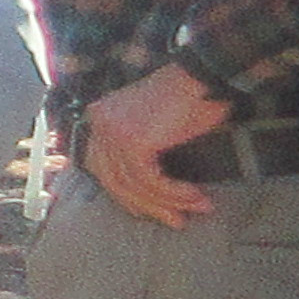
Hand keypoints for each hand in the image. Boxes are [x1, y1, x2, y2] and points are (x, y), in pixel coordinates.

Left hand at [78, 58, 233, 229]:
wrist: (200, 77)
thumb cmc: (186, 99)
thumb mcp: (152, 127)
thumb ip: (139, 151)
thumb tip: (145, 192)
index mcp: (98, 119)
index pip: (104, 170)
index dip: (128, 196)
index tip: (153, 211)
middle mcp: (98, 125)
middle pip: (115, 181)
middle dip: (148, 206)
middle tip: (177, 221)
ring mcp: (112, 134)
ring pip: (135, 185)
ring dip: (169, 202)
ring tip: (197, 209)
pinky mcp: (133, 142)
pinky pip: (150, 181)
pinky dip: (174, 192)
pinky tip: (194, 197)